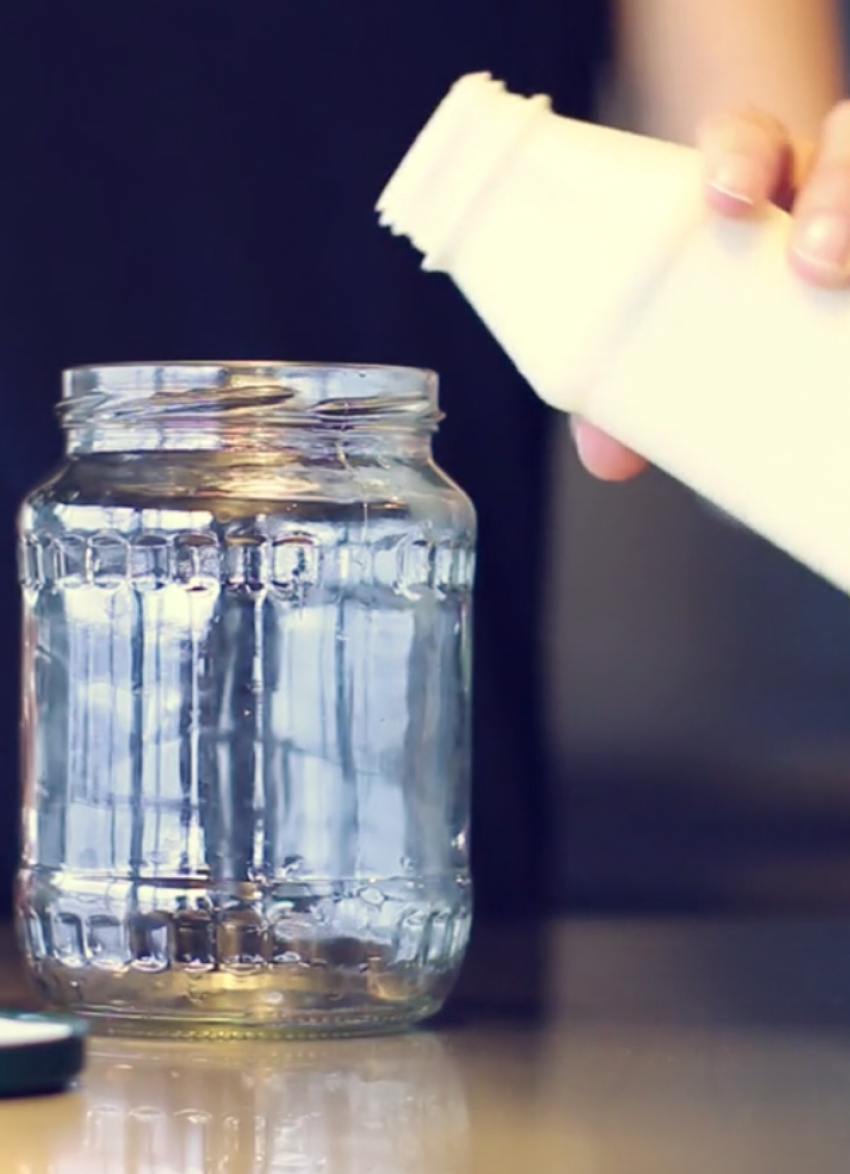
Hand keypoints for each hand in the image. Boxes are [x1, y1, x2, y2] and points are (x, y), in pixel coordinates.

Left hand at [573, 102, 849, 481]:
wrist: (807, 362)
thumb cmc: (735, 334)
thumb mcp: (690, 352)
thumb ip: (636, 397)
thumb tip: (605, 454)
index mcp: (753, 198)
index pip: (747, 144)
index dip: (738, 153)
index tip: (727, 199)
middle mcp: (825, 191)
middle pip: (842, 146)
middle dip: (834, 192)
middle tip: (813, 261)